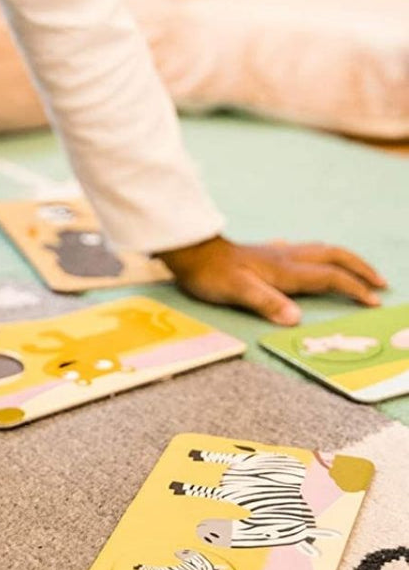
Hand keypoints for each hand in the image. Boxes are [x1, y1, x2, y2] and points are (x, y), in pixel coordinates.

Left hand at [158, 235, 386, 325]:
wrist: (189, 250)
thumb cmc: (211, 274)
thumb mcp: (237, 291)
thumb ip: (266, 303)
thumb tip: (296, 318)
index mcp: (285, 270)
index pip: (329, 276)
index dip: (353, 287)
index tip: (374, 301)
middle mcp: (286, 258)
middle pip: (332, 256)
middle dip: (359, 268)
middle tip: (380, 283)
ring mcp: (275, 254)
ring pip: (319, 251)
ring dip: (343, 261)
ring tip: (357, 272)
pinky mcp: (263, 254)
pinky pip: (301, 252)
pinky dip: (316, 257)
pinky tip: (307, 260)